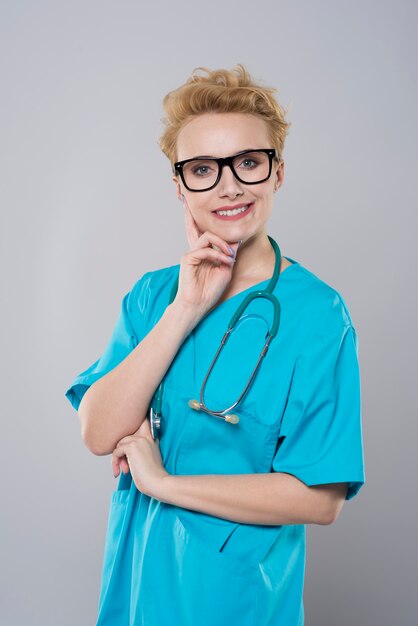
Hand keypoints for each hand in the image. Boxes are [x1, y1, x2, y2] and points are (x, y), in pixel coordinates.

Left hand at [111, 418, 169, 497]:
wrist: (157, 482)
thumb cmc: (153, 475)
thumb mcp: (148, 458)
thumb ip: (139, 450)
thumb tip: (122, 449)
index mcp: (151, 438)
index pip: (142, 421)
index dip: (133, 424)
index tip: (127, 430)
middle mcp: (145, 436)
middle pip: (125, 437)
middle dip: (121, 452)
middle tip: (125, 466)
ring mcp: (138, 440)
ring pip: (119, 444)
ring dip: (117, 459)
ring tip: (123, 470)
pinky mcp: (131, 447)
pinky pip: (116, 451)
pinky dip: (115, 463)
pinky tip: (118, 472)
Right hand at [176, 196, 240, 314]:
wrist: (198, 305)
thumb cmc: (210, 291)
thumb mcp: (225, 270)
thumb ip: (229, 255)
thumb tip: (236, 240)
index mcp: (203, 253)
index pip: (202, 234)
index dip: (202, 222)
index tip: (206, 213)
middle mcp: (196, 251)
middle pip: (195, 227)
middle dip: (192, 215)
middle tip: (190, 202)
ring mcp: (191, 254)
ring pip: (207, 236)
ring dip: (222, 244)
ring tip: (230, 256)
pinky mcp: (187, 259)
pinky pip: (205, 249)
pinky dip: (218, 254)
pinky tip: (225, 262)